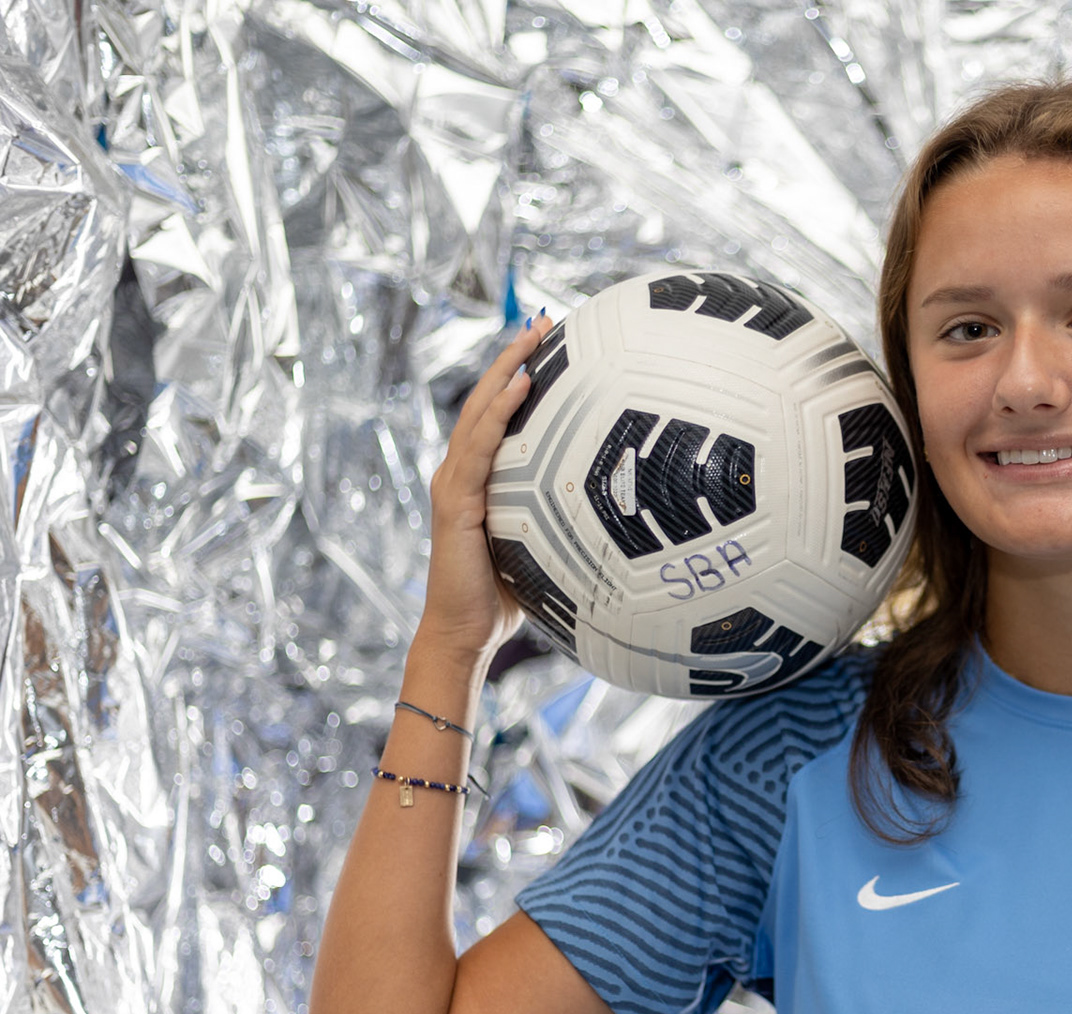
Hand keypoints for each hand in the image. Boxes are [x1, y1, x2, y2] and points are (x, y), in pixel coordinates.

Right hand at [415, 314, 555, 665]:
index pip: (497, 415)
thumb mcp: (539, 543)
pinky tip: (522, 385)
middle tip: (542, 320)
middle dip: (513, 356)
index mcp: (479, 479)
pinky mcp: (455, 502)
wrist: (466, 634)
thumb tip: (615, 505)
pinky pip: (480, 447)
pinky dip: (500, 413)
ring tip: (533, 336)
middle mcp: (461, 472)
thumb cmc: (505, 596)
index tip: (548, 343)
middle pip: (485, 400)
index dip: (517, 375)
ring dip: (506, 369)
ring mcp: (454, 484)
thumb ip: (560, 517)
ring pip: (479, 413)